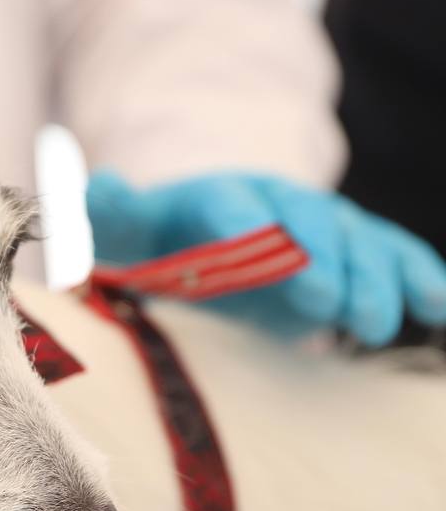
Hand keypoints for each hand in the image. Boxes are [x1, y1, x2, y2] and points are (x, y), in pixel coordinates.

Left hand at [87, 170, 445, 345]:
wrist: (205, 235)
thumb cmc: (160, 238)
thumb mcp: (124, 228)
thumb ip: (108, 214)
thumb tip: (98, 186)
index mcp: (218, 198)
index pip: (234, 211)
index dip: (251, 233)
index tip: (269, 256)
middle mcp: (279, 204)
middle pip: (305, 227)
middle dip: (320, 262)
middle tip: (329, 304)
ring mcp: (322, 225)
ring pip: (356, 242)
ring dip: (372, 279)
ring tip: (373, 324)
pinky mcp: (353, 253)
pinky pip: (392, 257)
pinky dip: (418, 277)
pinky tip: (438, 305)